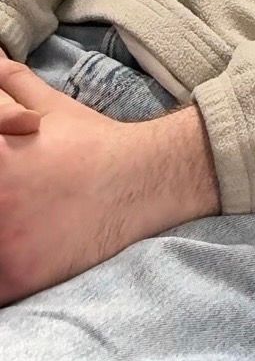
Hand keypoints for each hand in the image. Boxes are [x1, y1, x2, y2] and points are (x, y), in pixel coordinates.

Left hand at [0, 62, 218, 303]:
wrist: (136, 181)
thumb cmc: (90, 142)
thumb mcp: (49, 106)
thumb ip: (10, 82)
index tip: (0, 177)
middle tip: (7, 202)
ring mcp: (2, 243)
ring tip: (13, 226)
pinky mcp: (15, 278)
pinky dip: (0, 279)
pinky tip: (13, 258)